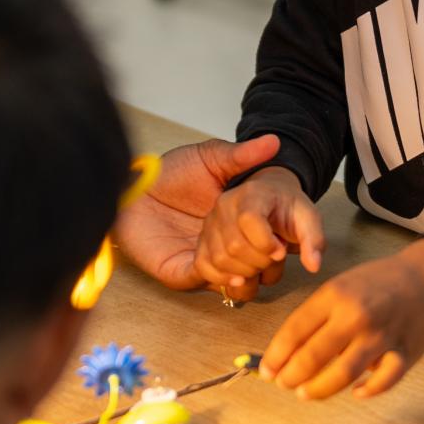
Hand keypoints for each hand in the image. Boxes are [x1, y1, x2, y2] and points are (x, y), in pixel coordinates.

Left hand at [114, 134, 282, 291]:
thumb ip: (241, 155)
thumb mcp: (211, 158)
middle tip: (276, 254)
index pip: (265, 241)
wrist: (131, 186)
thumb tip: (274, 142)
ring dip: (246, 275)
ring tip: (256, 265)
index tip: (292, 238)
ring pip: (233, 281)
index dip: (280, 241)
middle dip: (267, 263)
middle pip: (254, 266)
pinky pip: (203, 280)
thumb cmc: (169, 171)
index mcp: (234, 222)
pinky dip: (217, 278)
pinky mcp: (179, 271)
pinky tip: (230, 272)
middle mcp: (222, 245)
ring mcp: (202, 259)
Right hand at [192, 166, 324, 302]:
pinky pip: (204, 267)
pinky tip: (242, 279)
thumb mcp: (308, 218)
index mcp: (251, 195)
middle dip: (261, 262)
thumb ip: (313, 239)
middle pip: (235, 247)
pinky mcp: (203, 242)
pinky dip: (223, 279)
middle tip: (274, 258)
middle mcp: (224, 207)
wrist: (270, 202)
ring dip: (246, 273)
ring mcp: (210, 225)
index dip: (266, 244)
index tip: (281, 250)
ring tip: (260, 265)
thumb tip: (313, 265)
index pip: (249, 220)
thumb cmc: (287, 210)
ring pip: (221, 261)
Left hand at [260, 239, 423, 399]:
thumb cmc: (376, 283)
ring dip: (319, 389)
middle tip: (283, 384)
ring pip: (343, 374)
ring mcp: (382, 335)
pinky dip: (367, 391)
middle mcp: (356, 315)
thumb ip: (317, 317)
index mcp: (335, 295)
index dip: (276, 355)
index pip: (295, 330)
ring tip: (305, 393)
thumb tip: (287, 353)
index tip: (266, 370)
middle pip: (314, 356)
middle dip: (292, 376)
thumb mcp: (340, 287)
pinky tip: (354, 392)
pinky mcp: (405, 353)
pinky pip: (382, 381)